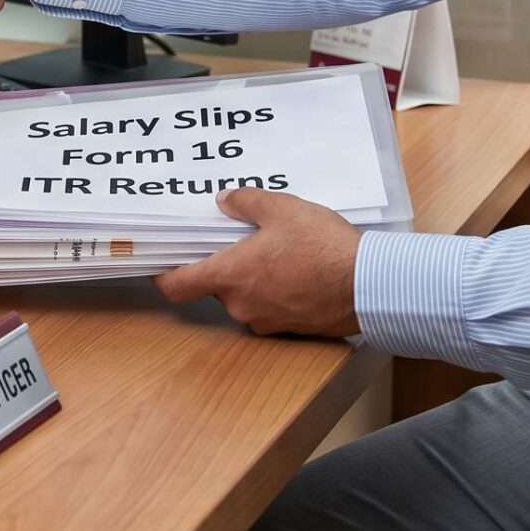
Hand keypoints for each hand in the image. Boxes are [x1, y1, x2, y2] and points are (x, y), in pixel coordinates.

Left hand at [153, 189, 361, 337]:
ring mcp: (265, 321)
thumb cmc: (323, 247)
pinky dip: (274, 291)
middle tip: (240, 239)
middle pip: (215, 286)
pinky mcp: (289, 329)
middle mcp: (241, 305)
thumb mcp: (283, 209)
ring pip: (244, 297)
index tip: (160, 263)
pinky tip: (296, 270)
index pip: (177, 287)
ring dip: (252, 278)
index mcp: (231, 276)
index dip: (163, 276)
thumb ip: (246, 202)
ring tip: (276, 251)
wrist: (368, 284)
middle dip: (224, 265)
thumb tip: (223, 201)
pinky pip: (269, 308)